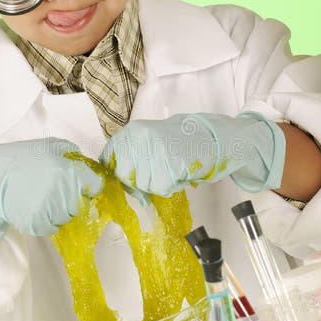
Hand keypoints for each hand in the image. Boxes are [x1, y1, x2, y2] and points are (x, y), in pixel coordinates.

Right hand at [0, 139, 102, 250]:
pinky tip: (33, 206)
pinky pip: (52, 228)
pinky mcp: (38, 224)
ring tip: (40, 195)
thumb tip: (92, 171)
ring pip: (68, 217)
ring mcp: (51, 210)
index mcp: (70, 171)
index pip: (96, 185)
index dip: (88, 185)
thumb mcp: (53, 146)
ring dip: (59, 210)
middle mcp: (64, 191)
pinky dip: (46, 221)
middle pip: (82, 204)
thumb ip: (75, 158)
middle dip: (72, 198)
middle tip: (53, 188)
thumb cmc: (23, 159)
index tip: (79, 183)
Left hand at [99, 112, 284, 196]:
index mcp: (131, 131)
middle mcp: (139, 138)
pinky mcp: (168, 164)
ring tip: (172, 168)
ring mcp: (153, 150)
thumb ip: (131, 157)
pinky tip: (179, 173)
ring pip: (142, 185)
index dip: (118, 172)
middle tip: (158, 172)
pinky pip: (160, 189)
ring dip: (157, 184)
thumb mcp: (149, 141)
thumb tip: (117, 183)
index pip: (109, 158)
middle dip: (139, 181)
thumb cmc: (179, 142)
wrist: (211, 137)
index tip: (130, 175)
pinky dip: (171, 187)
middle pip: (124, 175)